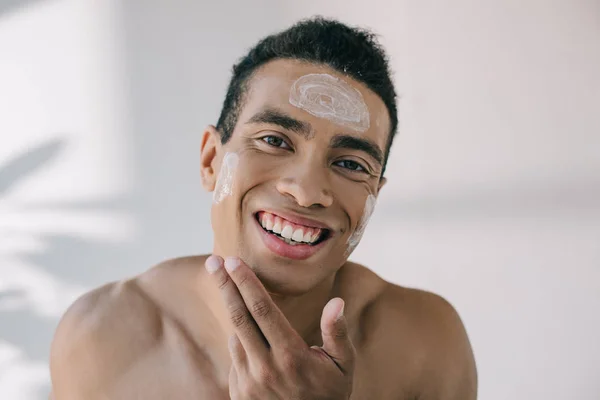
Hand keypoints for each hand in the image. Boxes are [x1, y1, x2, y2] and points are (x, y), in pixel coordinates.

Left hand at [204, 255, 355, 399]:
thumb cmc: (330, 395)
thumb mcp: (343, 365)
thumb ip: (338, 333)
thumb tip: (336, 302)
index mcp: (291, 355)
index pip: (262, 309)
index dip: (246, 282)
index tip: (233, 261)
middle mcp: (265, 367)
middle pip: (238, 316)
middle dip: (225, 285)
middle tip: (213, 262)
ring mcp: (249, 382)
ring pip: (235, 336)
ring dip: (237, 317)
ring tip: (251, 311)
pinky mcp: (239, 394)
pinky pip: (235, 357)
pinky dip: (241, 342)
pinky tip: (257, 345)